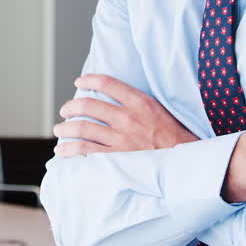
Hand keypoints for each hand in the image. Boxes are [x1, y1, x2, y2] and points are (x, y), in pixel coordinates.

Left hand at [53, 74, 198, 156]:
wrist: (186, 165)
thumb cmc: (176, 139)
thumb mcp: (162, 111)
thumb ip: (139, 104)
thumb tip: (117, 98)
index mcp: (140, 102)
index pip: (107, 83)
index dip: (88, 80)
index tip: (79, 82)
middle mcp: (128, 118)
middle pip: (88, 105)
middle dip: (71, 107)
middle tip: (65, 110)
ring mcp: (120, 139)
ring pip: (81, 128)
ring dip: (65, 128)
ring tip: (60, 130)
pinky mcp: (116, 159)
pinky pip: (84, 151)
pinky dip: (69, 149)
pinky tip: (62, 150)